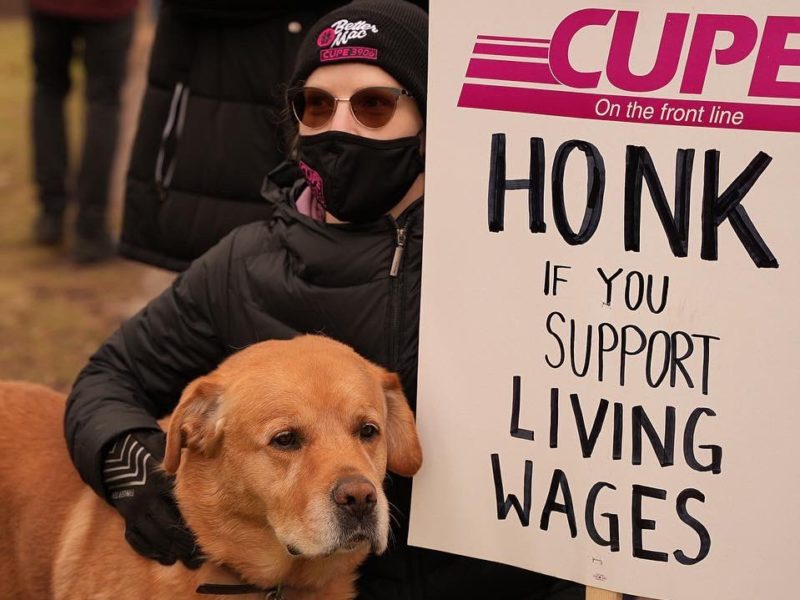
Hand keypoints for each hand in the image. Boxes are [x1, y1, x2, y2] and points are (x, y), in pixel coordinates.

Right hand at [103, 429, 203, 567]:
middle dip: (182, 544)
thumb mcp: (169, 451)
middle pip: (166, 527)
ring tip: (180, 560)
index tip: (206, 537)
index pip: (179, 509)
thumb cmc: (152, 452)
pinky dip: (147, 549)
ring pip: (152, 535)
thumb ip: (186, 457)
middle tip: (195, 560)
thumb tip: (208, 452)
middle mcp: (147, 498)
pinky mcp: (125, 516)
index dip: (192, 525)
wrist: (120, 456)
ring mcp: (134, 509)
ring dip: (166, 550)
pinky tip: (160, 556)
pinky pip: (134, 537)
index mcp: (161, 483)